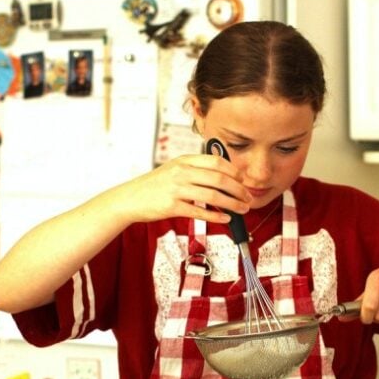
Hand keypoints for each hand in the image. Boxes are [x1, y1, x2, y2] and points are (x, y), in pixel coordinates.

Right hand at [128, 153, 251, 227]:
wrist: (130, 198)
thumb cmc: (154, 186)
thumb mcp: (173, 169)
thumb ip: (195, 170)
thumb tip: (222, 178)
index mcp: (184, 160)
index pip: (216, 161)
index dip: (234, 171)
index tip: (243, 180)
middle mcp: (182, 172)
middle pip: (219, 178)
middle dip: (238, 189)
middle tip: (248, 197)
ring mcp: (177, 189)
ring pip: (213, 196)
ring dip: (232, 204)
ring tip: (242, 209)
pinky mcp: (172, 206)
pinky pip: (200, 212)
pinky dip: (216, 216)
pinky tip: (225, 219)